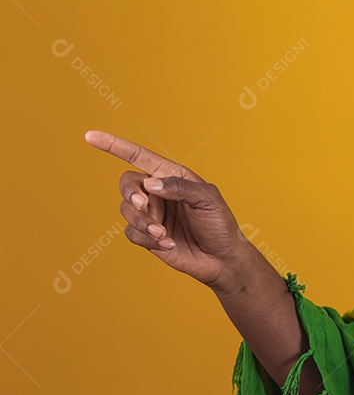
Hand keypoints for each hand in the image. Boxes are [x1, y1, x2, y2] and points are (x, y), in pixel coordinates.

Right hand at [84, 129, 255, 291]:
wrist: (222, 259)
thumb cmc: (220, 224)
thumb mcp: (208, 200)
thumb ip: (180, 187)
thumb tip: (150, 184)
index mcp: (172, 176)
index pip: (139, 157)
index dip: (114, 146)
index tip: (90, 136)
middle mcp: (157, 192)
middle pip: (127, 184)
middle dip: (131, 193)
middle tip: (144, 205)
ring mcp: (151, 214)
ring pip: (127, 210)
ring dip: (143, 222)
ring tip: (163, 232)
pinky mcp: (146, 235)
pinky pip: (131, 233)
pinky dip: (146, 238)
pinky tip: (169, 244)